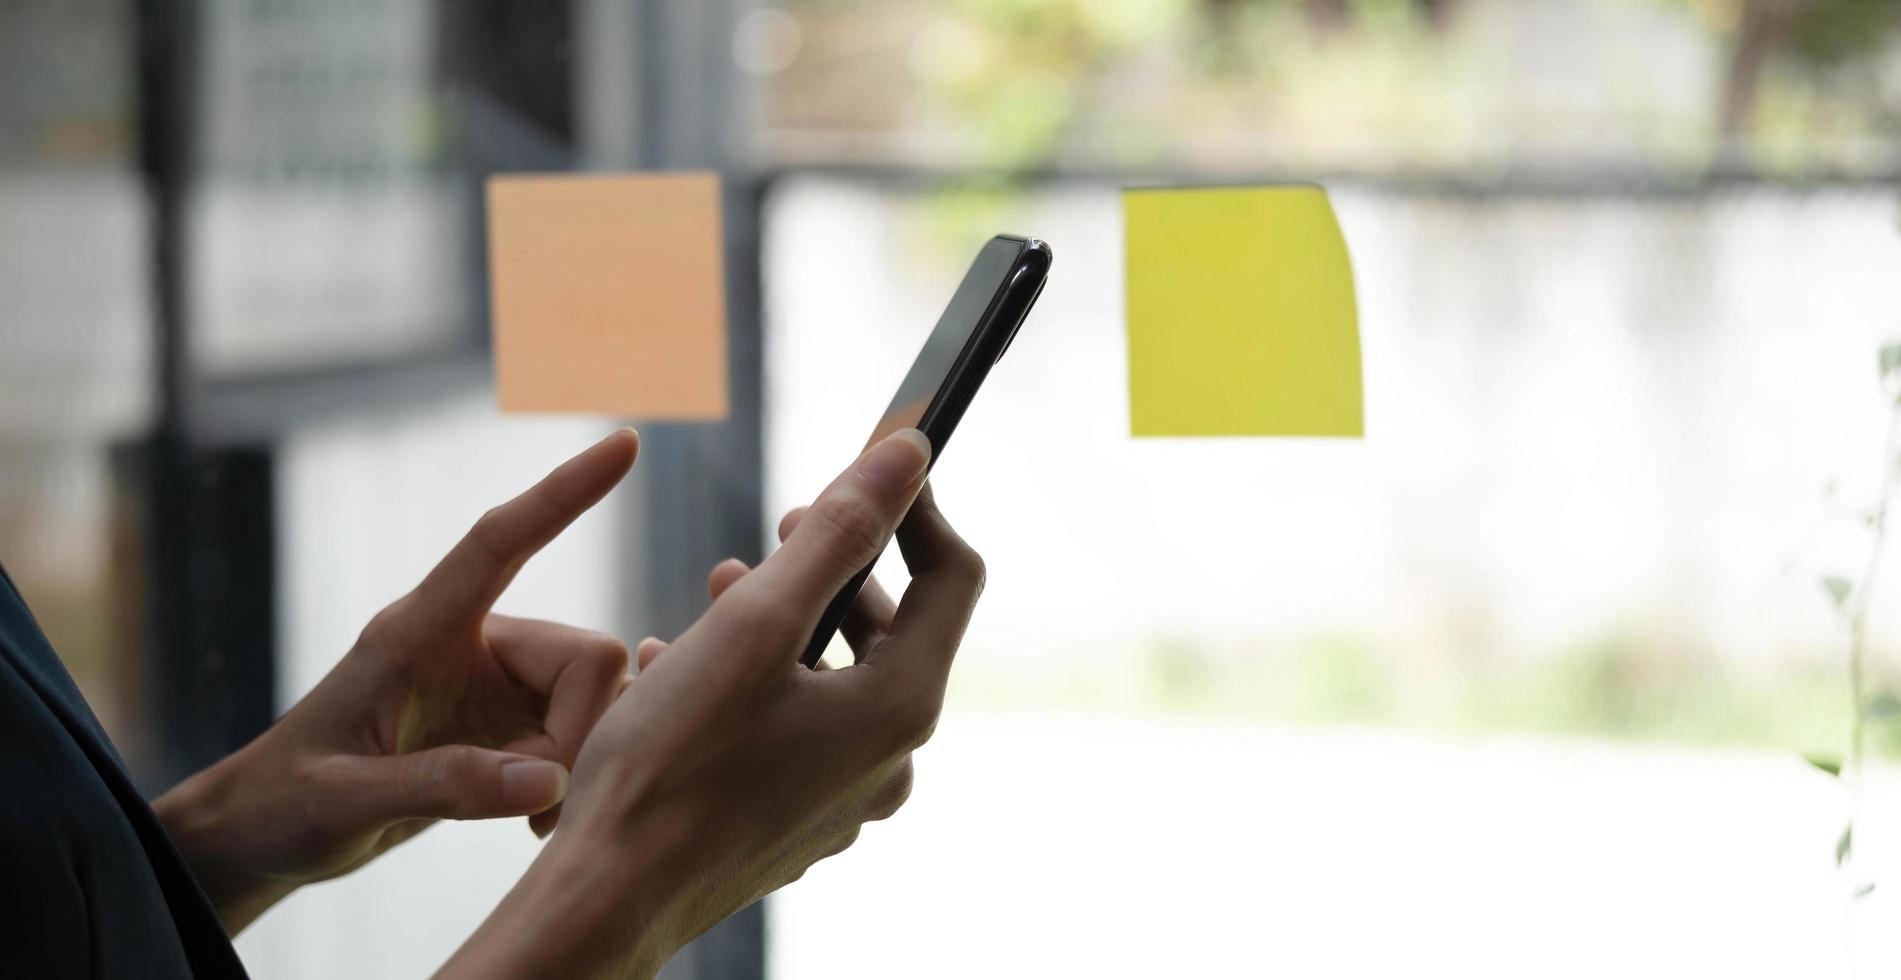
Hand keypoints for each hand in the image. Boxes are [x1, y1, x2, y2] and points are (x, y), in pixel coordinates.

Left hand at [155, 429, 639, 934]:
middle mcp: (470, 642)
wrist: (266, 833)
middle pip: (586, 656)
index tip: (624, 442)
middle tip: (532, 808)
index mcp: (419, 631)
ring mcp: (497, 683)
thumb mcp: (346, 802)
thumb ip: (445, 787)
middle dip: (578, 734)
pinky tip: (530, 818)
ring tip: (526, 820)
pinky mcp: (510, 721)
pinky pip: (580, 734)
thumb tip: (548, 780)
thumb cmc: (286, 804)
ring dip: (575, 762)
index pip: (499, 542)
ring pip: (593, 698)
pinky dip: (569, 779)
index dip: (563, 494)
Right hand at [441, 429, 984, 979]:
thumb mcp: (754, 622)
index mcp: (898, 709)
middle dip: (835, 568)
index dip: (916, 511)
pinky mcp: (793, 822)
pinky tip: (681, 665)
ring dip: (787, 622)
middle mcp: (886, 761)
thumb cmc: (672, 764)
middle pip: (893, 632)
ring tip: (719, 589)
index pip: (952, 580)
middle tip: (777, 531)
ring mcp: (841, 799)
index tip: (870, 465)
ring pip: (833, 681)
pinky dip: (755, 683)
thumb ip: (838, 531)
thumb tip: (910, 454)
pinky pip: (793, 731)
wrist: (609, 896)